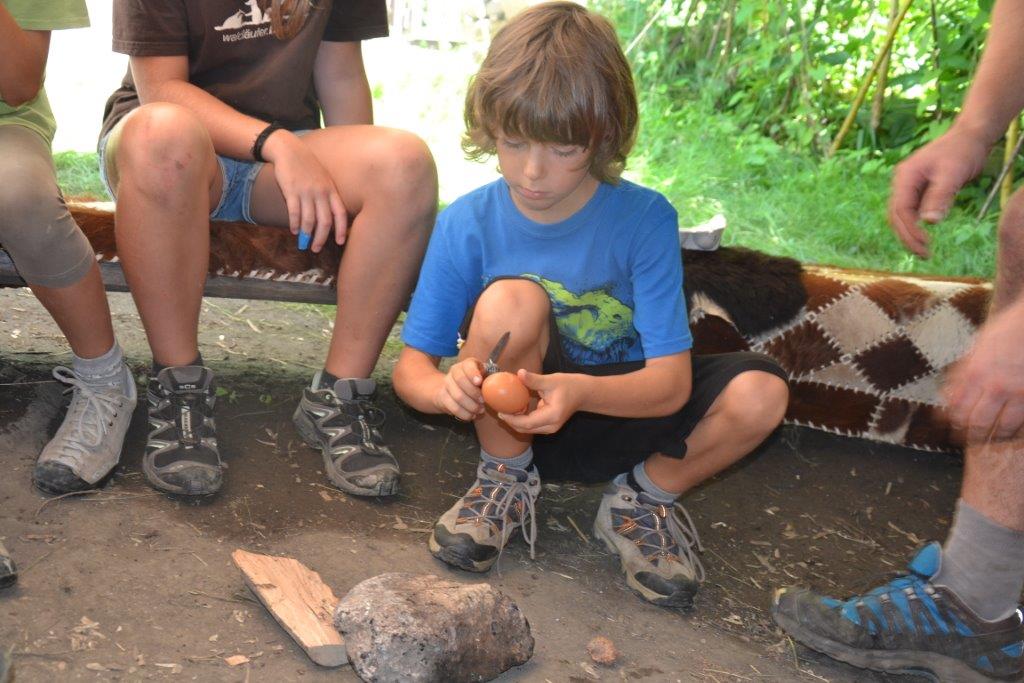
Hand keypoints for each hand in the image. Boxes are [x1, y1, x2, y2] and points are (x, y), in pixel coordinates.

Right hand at [261, 130, 347, 251]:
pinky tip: (293, 230)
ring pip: (309, 220)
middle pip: (324, 222)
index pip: (340, 214)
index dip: (341, 230)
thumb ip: (329, 196)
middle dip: (321, 238)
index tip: (340, 242)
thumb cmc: (308, 167)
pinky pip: (294, 212)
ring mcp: (306, 192)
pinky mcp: (291, 191)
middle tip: (316, 249)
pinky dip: (294, 224)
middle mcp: (321, 192)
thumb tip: (331, 218)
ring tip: (303, 243)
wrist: (290, 150)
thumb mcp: (324, 179)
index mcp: (331, 190)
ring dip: (306, 234)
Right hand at [432, 358, 485, 421]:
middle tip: (483, 402)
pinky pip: (453, 407)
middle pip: (461, 381)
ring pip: (457, 396)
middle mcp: (454, 371)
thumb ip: (491, 379)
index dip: (473, 373)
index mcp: (467, 364)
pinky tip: (471, 415)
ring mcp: (447, 383)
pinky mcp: (442, 397)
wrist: (452, 388)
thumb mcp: (483, 377)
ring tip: (480, 410)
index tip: (479, 382)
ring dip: (471, 406)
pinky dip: (464, 413)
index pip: (468, 365)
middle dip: (474, 393)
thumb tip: (503, 386)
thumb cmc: (474, 383)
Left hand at [498, 369, 581, 433]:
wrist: (583, 393)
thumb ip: (534, 380)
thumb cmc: (569, 385)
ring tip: (504, 408)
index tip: (500, 411)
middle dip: (510, 421)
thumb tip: (519, 373)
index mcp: (552, 416)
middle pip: (525, 429)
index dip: (512, 419)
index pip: (527, 423)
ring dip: (515, 421)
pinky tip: (515, 409)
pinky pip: (531, 425)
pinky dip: (521, 419)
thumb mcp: (551, 380)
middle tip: (498, 409)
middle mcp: (551, 426)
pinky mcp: (548, 426)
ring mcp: (550, 428)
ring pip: (527, 429)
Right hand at [888, 126, 990, 257]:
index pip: (900, 209)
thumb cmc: (961, 151)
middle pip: (897, 215)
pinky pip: (913, 210)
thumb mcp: (952, 175)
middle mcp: (903, 181)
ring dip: (910, 232)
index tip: (924, 245)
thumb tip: (928, 222)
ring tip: (924, 249)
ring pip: (903, 214)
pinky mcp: (920, 188)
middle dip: (907, 236)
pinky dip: (917, 224)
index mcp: (905, 177)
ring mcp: (910, 185)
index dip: (909, 230)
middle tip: (923, 254)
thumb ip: (939, 197)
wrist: (970, 136)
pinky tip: (926, 234)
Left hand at [944, 300, 1023, 442]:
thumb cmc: (1009, 330)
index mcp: (974, 371)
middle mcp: (994, 384)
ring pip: (1004, 426)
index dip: (952, 420)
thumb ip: (964, 368)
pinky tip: (1015, 433)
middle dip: (971, 435)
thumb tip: (949, 391)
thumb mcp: (978, 344)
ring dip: (996, 437)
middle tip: (970, 440)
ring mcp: (1018, 391)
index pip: (957, 405)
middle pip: (977, 421)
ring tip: (992, 441)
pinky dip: (1018, 430)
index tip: (951, 426)